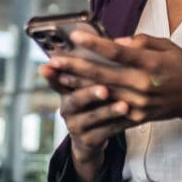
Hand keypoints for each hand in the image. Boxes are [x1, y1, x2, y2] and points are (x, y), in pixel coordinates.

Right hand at [42, 62, 139, 181]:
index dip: (55, 70)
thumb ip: (100, 63)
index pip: (59, 77)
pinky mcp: (89, 139)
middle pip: (74, 98)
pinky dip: (117, 124)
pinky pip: (105, 132)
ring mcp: (77, 125)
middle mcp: (68, 106)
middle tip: (104, 88)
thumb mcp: (94, 80)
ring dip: (107, 111)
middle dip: (88, 92)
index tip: (52, 63)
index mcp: (68, 88)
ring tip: (123, 104)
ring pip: (92, 117)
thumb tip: (119, 42)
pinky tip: (129, 117)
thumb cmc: (98, 99)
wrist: (95, 134)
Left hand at [49, 32, 181, 137]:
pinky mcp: (137, 116)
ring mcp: (139, 104)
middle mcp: (143, 85)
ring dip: (76, 85)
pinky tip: (74, 97)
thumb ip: (144, 42)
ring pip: (102, 93)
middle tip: (53, 60)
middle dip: (75, 67)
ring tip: (56, 76)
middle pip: (103, 74)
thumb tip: (118, 42)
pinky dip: (91, 104)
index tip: (75, 36)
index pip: (118, 53)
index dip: (95, 44)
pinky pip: (110, 110)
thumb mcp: (169, 47)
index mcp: (151, 64)